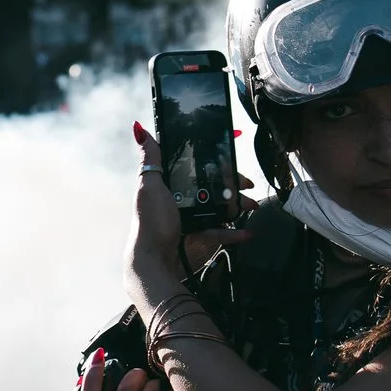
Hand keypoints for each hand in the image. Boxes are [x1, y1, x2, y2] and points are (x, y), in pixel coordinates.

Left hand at [129, 122, 252, 281]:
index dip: (211, 159)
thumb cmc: (151, 222)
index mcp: (169, 185)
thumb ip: (150, 160)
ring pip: (220, 208)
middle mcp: (180, 200)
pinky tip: (247, 232)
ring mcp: (191, 219)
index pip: (193, 167)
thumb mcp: (150, 186)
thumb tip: (140, 130)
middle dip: (232, 183)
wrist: (156, 260)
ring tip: (250, 204)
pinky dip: (236, 233)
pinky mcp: (199, 237)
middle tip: (246, 182)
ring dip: (238, 205)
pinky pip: (222, 232)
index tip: (229, 153)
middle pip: (211, 186)